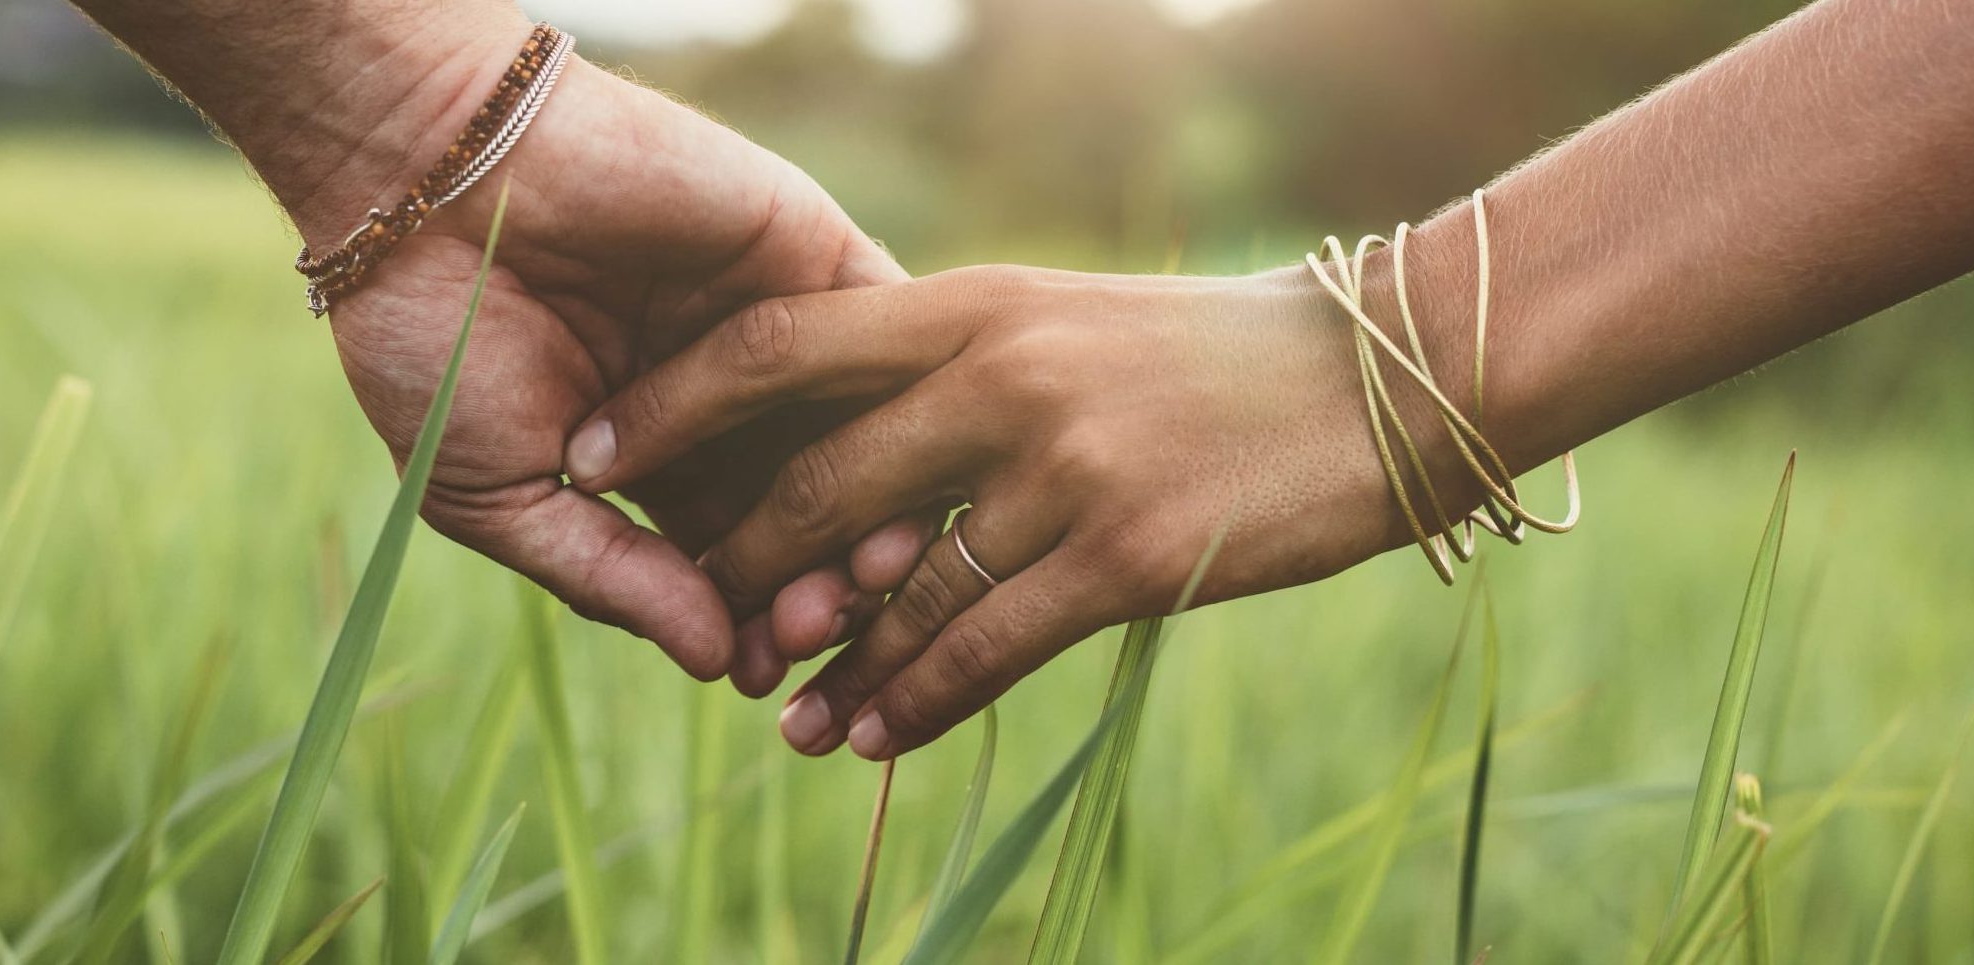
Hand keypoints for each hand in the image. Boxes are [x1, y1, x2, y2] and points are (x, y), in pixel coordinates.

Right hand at [254, 34, 933, 683]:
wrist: (428, 181)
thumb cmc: (435, 341)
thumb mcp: (501, 492)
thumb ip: (611, 578)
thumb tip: (716, 665)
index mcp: (663, 467)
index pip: (738, 565)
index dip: (754, 623)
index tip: (758, 671)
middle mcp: (736, 407)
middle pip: (816, 517)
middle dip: (821, 584)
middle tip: (814, 627)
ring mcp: (782, 331)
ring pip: (864, 440)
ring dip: (875, 510)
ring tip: (861, 573)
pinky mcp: (811, 257)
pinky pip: (886, 338)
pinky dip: (898, 405)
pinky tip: (891, 468)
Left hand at [563, 265, 1498, 756]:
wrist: (1377, 378)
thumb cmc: (1210, 356)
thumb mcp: (1066, 322)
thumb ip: (957, 366)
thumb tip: (849, 447)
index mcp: (974, 302)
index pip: (778, 345)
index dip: (671, 407)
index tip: (596, 454)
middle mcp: (1001, 375)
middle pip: (817, 487)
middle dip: (744, 570)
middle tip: (708, 628)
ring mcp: (1062, 467)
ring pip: (896, 591)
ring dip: (829, 668)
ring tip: (782, 722)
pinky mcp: (1123, 557)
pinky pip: (982, 649)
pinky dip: (916, 701)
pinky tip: (875, 737)